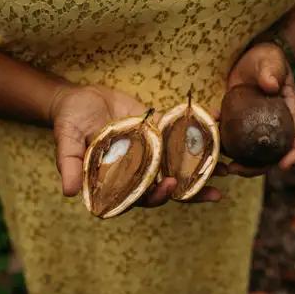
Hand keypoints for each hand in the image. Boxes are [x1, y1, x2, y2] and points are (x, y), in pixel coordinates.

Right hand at [49, 85, 219, 207]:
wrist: (81, 97)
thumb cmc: (70, 122)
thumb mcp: (67, 140)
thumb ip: (70, 164)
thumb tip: (69, 192)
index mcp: (119, 179)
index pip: (140, 195)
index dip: (156, 196)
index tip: (170, 187)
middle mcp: (139, 169)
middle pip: (168, 184)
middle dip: (191, 190)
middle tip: (215, 191)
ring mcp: (152, 150)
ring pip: (179, 163)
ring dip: (202, 166)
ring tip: (228, 167)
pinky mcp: (160, 131)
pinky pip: (179, 135)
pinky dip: (199, 132)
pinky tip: (218, 126)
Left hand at [221, 42, 294, 176]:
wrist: (249, 60)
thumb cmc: (266, 59)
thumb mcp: (271, 61)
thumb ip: (272, 71)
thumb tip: (270, 85)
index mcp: (291, 114)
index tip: (285, 165)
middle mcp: (276, 127)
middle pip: (272, 155)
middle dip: (257, 169)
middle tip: (238, 170)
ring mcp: (257, 130)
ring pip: (252, 155)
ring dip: (238, 164)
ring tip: (223, 167)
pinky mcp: (240, 127)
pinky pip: (233, 142)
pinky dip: (222, 146)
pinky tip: (209, 144)